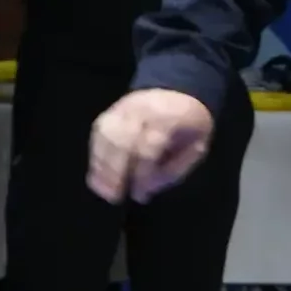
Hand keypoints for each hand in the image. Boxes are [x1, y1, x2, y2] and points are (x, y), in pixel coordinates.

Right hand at [88, 88, 214, 204]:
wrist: (179, 92)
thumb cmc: (190, 127)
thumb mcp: (195, 149)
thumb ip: (171, 172)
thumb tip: (141, 192)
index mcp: (168, 116)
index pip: (148, 146)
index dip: (142, 174)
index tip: (140, 195)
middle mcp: (141, 107)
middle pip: (121, 138)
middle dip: (115, 171)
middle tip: (115, 197)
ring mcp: (123, 107)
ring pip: (105, 134)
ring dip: (101, 165)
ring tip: (104, 191)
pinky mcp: (110, 112)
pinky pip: (98, 133)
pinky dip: (96, 156)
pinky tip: (98, 176)